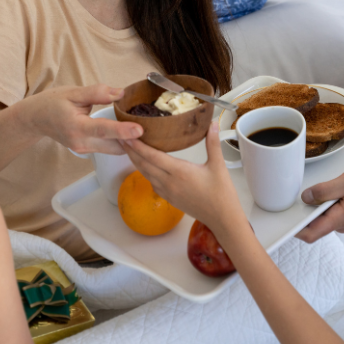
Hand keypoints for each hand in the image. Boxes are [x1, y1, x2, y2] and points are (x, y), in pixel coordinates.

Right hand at [23, 83, 142, 154]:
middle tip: (154, 131)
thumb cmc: (51, 103)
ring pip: (113, 149)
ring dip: (128, 142)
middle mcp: (80, 143)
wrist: (34, 119)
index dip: (122, 130)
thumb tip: (120, 93)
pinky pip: (108, 148)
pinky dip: (120, 142)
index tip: (139, 130)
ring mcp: (83, 149)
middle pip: (113, 146)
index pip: (103, 130)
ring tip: (146, 131)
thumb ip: (97, 92)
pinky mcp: (86, 150)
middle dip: (133, 141)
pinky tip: (130, 132)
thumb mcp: (72, 92)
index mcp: (76, 127)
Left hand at [120, 124, 241, 230]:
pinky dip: (144, 171)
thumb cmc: (221, 194)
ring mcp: (167, 192)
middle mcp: (169, 182)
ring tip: (129, 148)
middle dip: (131, 150)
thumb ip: (213, 143)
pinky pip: (152, 182)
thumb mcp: (218, 166)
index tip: (127, 135)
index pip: (153, 156)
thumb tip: (212, 124)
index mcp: (180, 172)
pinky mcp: (169, 198)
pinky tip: (144, 165)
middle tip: (121, 136)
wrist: (222, 219)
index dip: (138, 145)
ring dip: (135, 160)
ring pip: (146, 173)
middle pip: (143, 164)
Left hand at [295, 163, 343, 242]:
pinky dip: (324, 201)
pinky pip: (328, 211)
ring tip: (318, 188)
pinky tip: (327, 188)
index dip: (294, 229)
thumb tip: (306, 197)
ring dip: (315, 204)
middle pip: (312, 224)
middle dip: (303, 212)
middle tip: (298, 194)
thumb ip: (326, 190)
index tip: (283, 220)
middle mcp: (341, 223)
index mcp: (340, 218)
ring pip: (320, 216)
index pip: (311, 234)